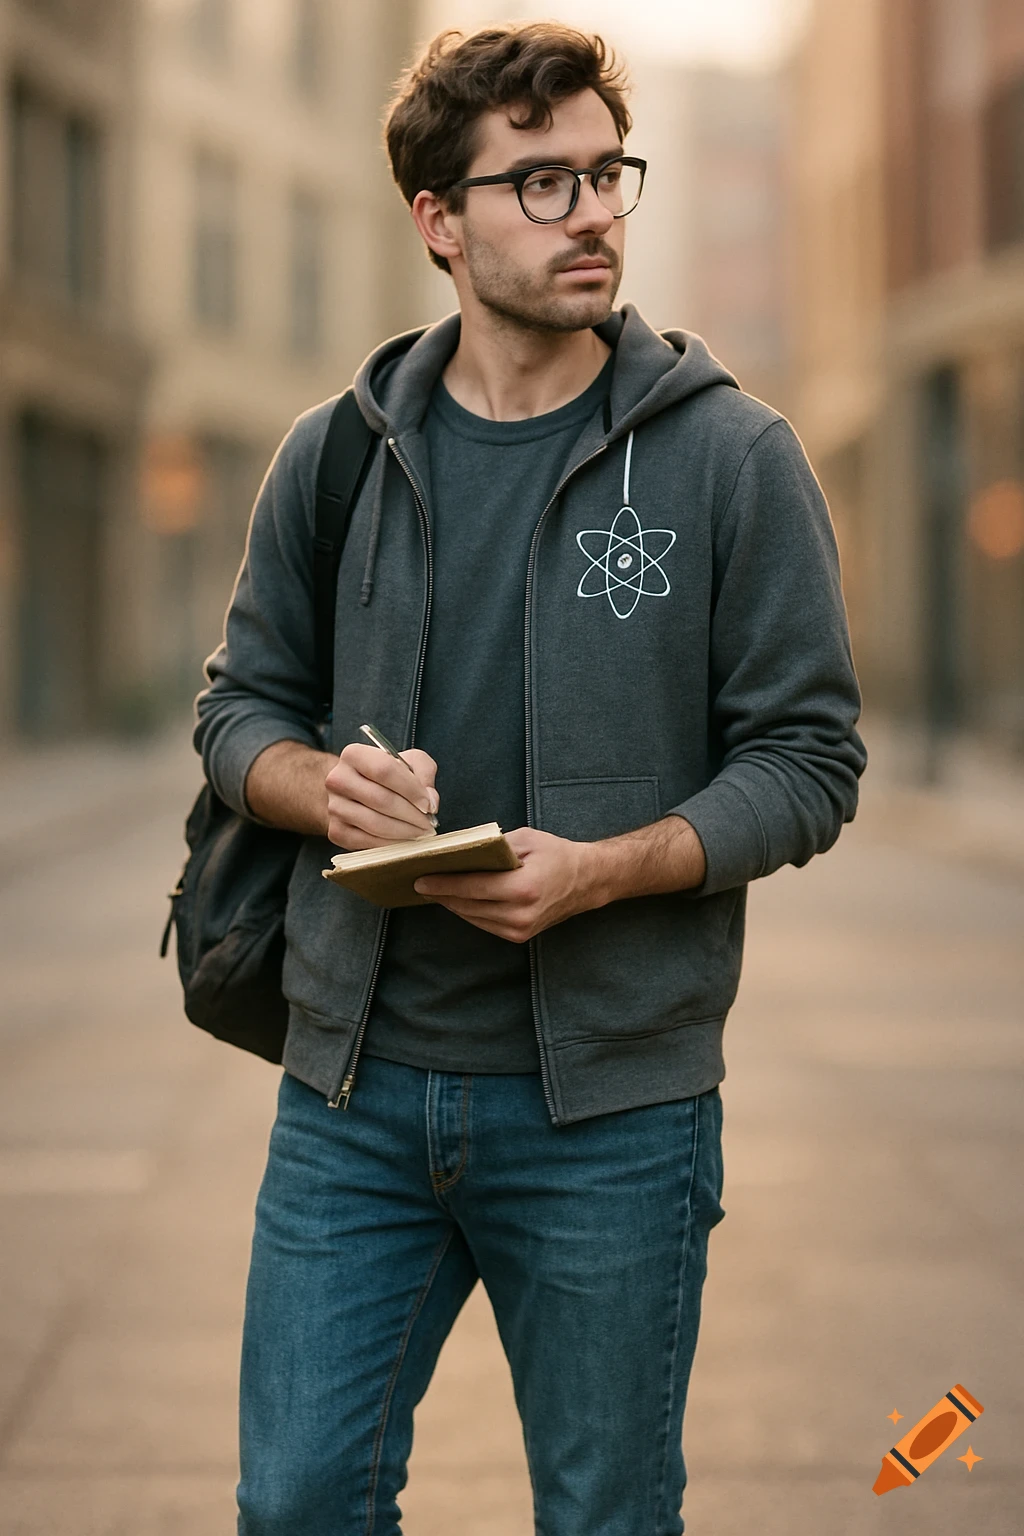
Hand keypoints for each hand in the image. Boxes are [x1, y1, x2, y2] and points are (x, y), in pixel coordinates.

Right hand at [325, 744, 438, 849]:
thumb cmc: (386, 775)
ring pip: (375, 823)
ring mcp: (334, 807)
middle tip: (429, 824)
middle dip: (411, 815)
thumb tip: (431, 801)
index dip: (411, 790)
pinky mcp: (336, 830)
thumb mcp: (409, 761)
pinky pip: (367, 841)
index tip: (429, 805)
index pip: (385, 770)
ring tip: (421, 833)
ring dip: (404, 832)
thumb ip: (425, 773)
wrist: (354, 791)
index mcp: (354, 755)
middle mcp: (337, 779)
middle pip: (381, 799)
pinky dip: (390, 844)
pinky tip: (404, 840)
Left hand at [413, 827, 593, 941]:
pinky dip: (468, 911)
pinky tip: (456, 899)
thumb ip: (492, 846)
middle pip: (468, 905)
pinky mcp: (519, 936)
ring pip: (472, 917)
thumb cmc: (557, 854)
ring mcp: (519, 929)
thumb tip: (457, 852)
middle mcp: (520, 914)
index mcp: (523, 888)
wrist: (587, 881)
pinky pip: (483, 923)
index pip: (472, 887)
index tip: (420, 880)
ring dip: (451, 904)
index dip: (443, 884)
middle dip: (442, 894)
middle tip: (419, 882)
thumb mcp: (525, 839)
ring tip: (433, 889)